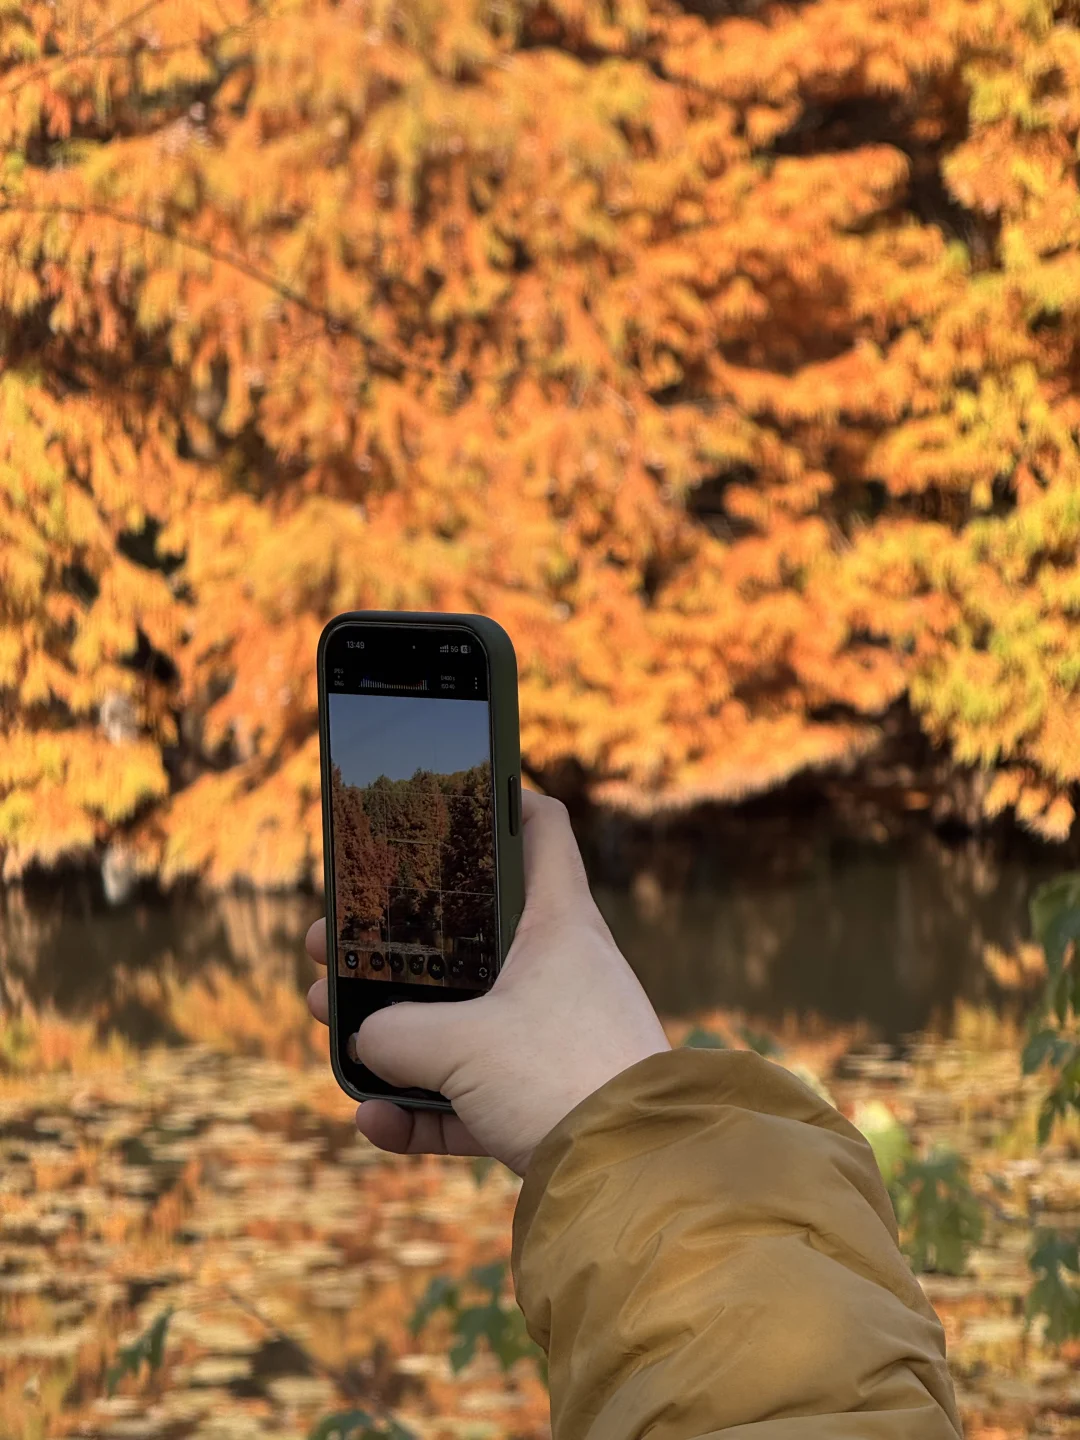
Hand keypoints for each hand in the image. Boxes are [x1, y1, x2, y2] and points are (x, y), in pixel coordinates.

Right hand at [306, 790, 670, 1176]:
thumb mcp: (458, 1045)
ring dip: (395, 1028)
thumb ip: (393, 1033)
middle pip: (469, 935)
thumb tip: (364, 1039)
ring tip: (330, 1024)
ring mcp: (553, 1037)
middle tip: (331, 941)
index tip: (453, 796)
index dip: (502, 799)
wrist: (636, 1176)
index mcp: (557, 925)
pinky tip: (373, 1120)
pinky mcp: (545, 1099)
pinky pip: (471, 1093)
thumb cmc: (562, 1079)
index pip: (540, 831)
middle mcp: (559, 971)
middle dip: (394, 942)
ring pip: (462, 1018)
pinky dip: (423, 1106)